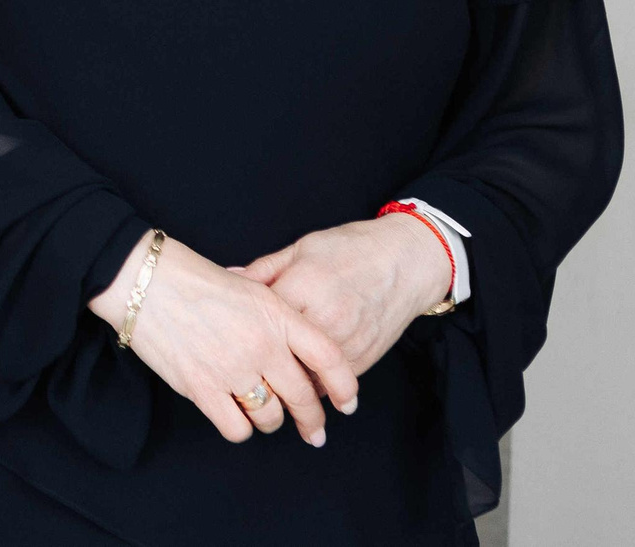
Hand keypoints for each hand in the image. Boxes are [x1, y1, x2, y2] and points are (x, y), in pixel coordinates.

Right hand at [89, 233, 357, 446]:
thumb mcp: (249, 285)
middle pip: (304, 397)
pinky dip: (240, 428)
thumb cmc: (193, 278)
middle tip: (313, 432)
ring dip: (272, 421)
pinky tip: (235, 416)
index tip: (348, 404)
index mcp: (277, 314)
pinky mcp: (202, 389)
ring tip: (264, 415)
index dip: (345, 386)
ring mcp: (233, 369)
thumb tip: (299, 348)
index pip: (329, 357)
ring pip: (271, 418)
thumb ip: (277, 317)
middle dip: (312, 421)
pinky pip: (237, 429)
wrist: (145, 281)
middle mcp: (262, 345)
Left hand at [236, 215, 451, 377]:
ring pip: (304, 377)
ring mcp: (346, 342)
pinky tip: (301, 380)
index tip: (229, 336)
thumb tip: (229, 278)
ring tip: (268, 385)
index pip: (260, 320)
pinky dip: (313, 384)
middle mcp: (325, 318)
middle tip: (241, 373)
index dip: (242, 328)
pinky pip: (329, 384)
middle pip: (280, 354)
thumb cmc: (351, 248)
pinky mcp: (363, 359)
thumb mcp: (302, 248)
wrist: (406, 260)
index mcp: (304, 286)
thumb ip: (264, 270)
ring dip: (287, 381)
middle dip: (261, 363)